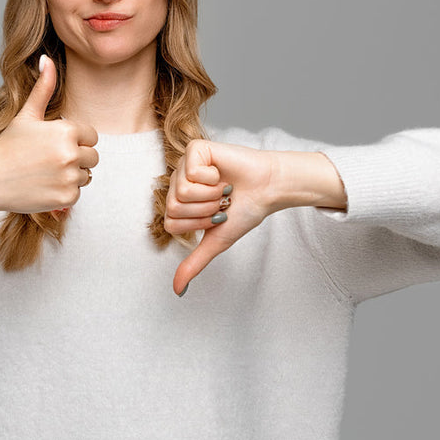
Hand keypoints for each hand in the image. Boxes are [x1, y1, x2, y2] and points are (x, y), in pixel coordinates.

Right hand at [0, 55, 98, 214]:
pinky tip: (44, 185)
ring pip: (86, 175)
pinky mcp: (66, 199)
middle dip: (75, 157)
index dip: (74, 139)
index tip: (52, 144)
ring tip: (46, 172)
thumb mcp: (27, 115)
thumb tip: (46, 59)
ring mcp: (69, 178)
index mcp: (66, 131)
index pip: (91, 136)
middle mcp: (70, 154)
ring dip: (71, 174)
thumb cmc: (8, 146)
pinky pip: (77, 192)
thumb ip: (43, 88)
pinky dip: (64, 191)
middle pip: (92, 156)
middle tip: (48, 159)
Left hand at [165, 140, 276, 295]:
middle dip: (205, 211)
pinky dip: (213, 178)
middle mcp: (178, 183)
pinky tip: (223, 173)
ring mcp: (185, 165)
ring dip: (211, 195)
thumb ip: (194, 262)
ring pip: (182, 191)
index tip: (217, 217)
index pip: (172, 223)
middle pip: (174, 208)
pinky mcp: (196, 149)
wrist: (268, 189)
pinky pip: (191, 172)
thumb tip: (177, 290)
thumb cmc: (244, 210)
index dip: (198, 225)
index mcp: (179, 203)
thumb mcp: (217, 241)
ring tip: (224, 188)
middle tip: (222, 202)